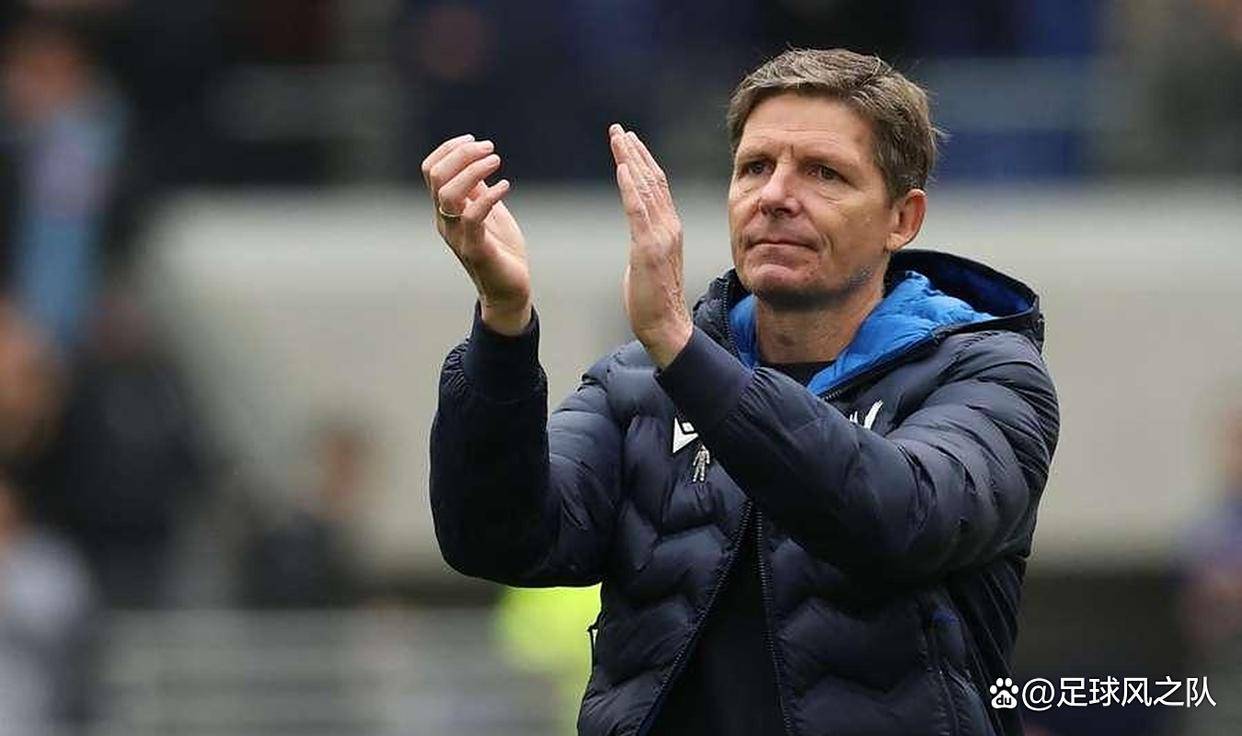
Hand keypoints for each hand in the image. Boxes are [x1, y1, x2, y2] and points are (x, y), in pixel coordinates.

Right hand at [422, 134, 531, 334]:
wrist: (509, 290)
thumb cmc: (501, 250)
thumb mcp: (489, 212)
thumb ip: (478, 190)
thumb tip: (476, 161)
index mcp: (445, 210)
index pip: (430, 170)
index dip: (448, 150)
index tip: (474, 141)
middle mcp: (445, 221)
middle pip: (436, 177)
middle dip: (462, 155)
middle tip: (490, 149)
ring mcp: (457, 236)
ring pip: (447, 195)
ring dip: (472, 171)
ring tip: (496, 161)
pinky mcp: (475, 250)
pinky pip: (472, 218)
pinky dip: (488, 197)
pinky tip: (505, 187)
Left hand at [609, 124, 692, 367]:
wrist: (666, 325)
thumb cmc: (654, 299)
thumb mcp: (648, 261)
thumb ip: (645, 243)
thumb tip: (637, 236)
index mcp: (670, 228)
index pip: (657, 186)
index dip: (642, 161)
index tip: (629, 141)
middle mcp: (669, 226)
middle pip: (652, 179)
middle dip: (634, 151)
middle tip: (618, 130)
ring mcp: (661, 236)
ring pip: (645, 188)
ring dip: (629, 160)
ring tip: (617, 138)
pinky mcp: (648, 249)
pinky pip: (638, 211)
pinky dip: (630, 187)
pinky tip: (621, 168)